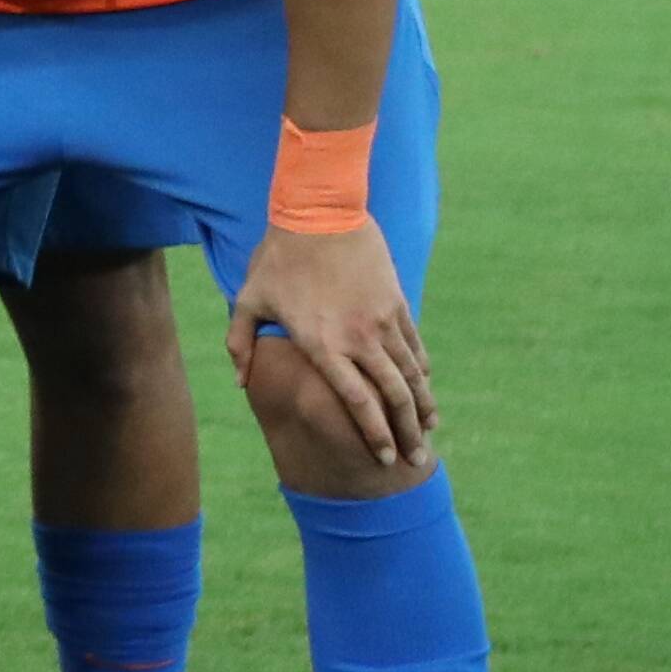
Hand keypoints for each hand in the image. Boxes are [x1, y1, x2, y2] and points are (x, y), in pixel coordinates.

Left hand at [234, 217, 437, 466]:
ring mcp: (381, 320)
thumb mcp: (248, 299)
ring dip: (422, 406)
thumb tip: (241, 383)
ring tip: (429, 432)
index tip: (384, 458)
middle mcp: (358, 338)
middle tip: (417, 460)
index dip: (374, 434)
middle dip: (408, 433)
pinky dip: (422, 370)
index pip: (356, 402)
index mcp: (322, 344)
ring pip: (411, 373)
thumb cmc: (278, 257)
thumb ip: (241, 344)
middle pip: (393, 396)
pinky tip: (425, 387)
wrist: (319, 212)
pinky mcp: (396, 302)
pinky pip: (414, 345)